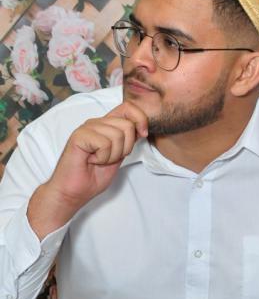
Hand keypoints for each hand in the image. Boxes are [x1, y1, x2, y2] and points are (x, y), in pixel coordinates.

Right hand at [27, 102, 148, 239]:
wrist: (75, 191)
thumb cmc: (94, 175)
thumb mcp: (119, 155)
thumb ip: (128, 140)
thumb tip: (142, 128)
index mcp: (106, 125)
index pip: (128, 107)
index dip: (140, 119)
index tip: (143, 135)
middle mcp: (96, 123)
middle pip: (127, 125)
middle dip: (126, 147)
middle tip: (110, 158)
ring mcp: (86, 128)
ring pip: (117, 135)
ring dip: (113, 155)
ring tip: (98, 160)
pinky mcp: (79, 136)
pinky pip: (104, 144)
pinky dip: (102, 158)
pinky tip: (91, 161)